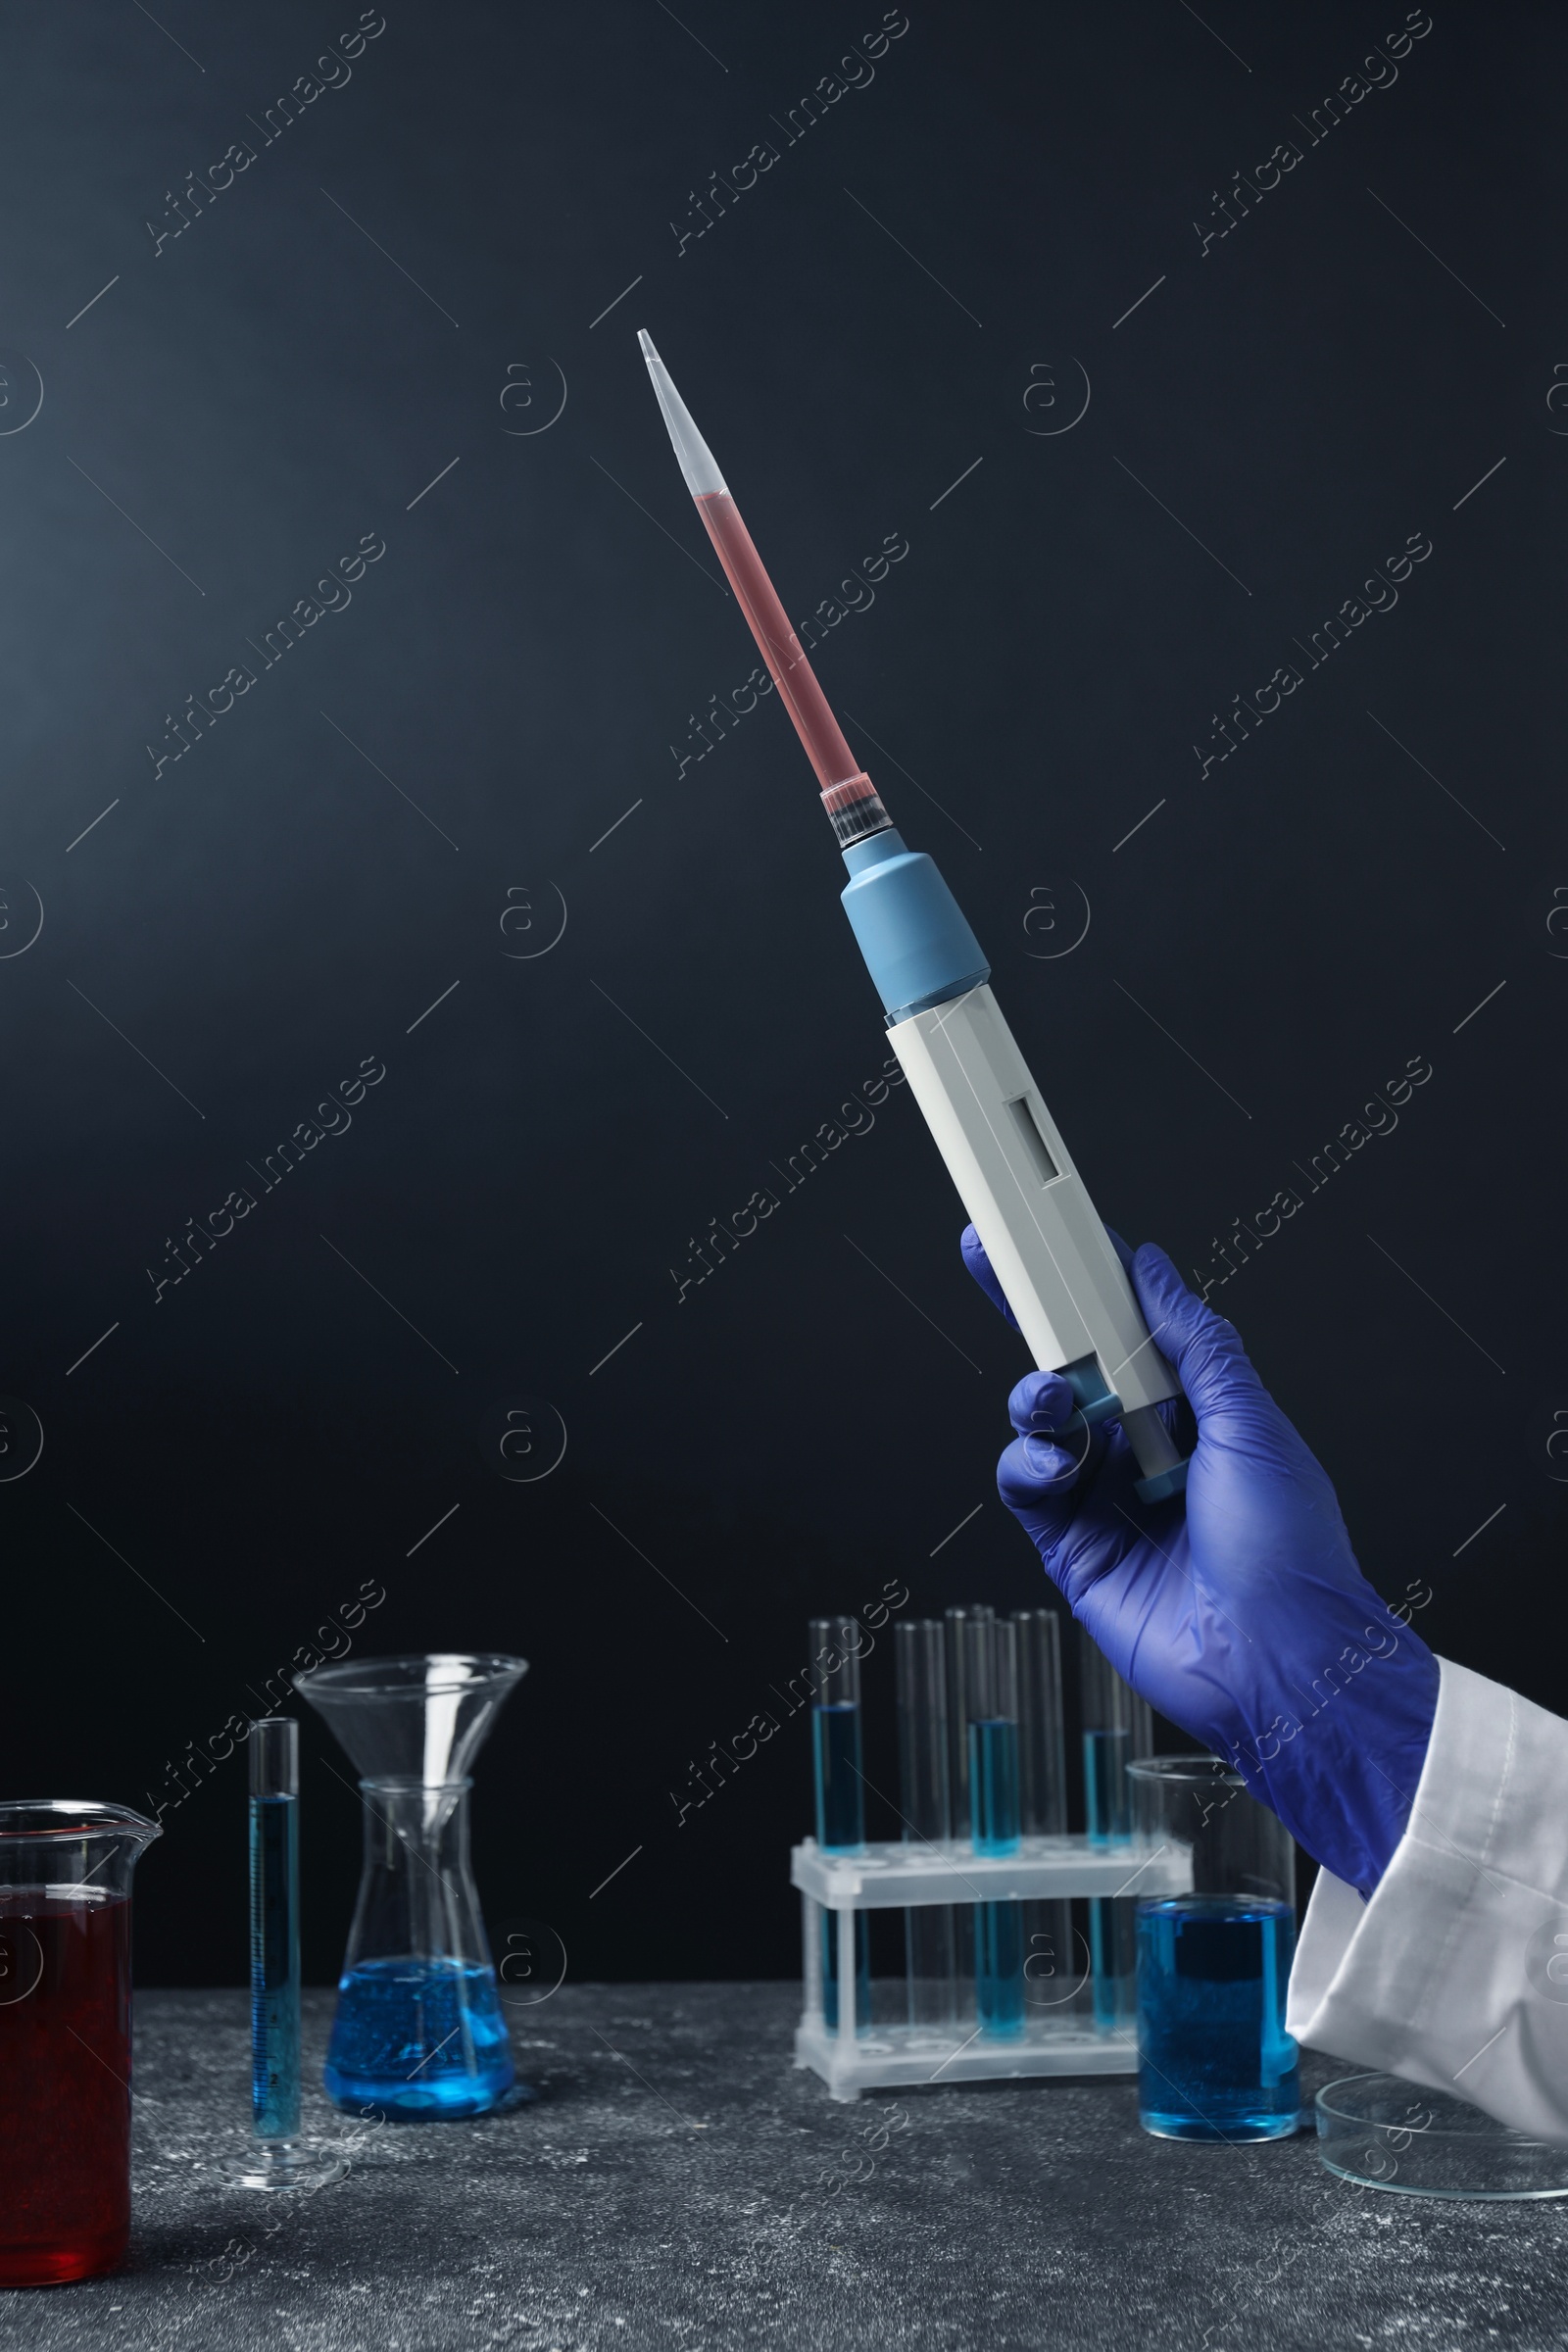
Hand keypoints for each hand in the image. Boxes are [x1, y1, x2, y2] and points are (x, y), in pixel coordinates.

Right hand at [963, 1224, 1438, 1896]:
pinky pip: (1027, 1485)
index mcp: (1196, 1408)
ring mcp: (1106, 1494)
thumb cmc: (1291, 1552)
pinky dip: (1030, 1465)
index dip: (1087, 1278)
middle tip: (991, 1261)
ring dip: (1034, 1394)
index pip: (1130, 1325)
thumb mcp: (1251, 1424)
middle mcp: (1146, 1444)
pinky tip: (1058, 1468)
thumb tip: (1152, 1270)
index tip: (1047, 1229)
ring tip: (1050, 1397)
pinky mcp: (1072, 1545)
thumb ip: (1196, 1343)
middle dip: (1031, 1311)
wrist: (1279, 1662)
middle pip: (1072, 1360)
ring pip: (1041, 1419)